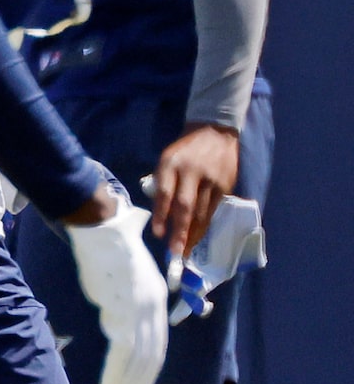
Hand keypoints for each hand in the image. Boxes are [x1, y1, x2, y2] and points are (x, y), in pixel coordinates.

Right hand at [64, 181, 171, 383]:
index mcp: (156, 300)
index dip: (147, 373)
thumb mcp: (125, 279)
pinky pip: (122, 350)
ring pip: (138, 359)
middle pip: (150, 357)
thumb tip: (117, 327)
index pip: (157, 345)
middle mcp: (153, 307)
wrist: (101, 228)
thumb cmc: (108, 250)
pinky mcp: (123, 308)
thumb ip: (126, 305)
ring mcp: (139, 309)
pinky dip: (116, 374)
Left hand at [149, 123, 238, 262]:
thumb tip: (162, 214)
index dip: (161, 215)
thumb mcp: (166, 159)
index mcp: (171, 164)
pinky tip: (199, 236)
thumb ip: (163, 183)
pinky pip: (213, 209)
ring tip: (186, 251)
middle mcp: (192, 172)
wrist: (215, 131)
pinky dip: (205, 224)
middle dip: (180, 231)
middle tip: (175, 251)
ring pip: (202, 212)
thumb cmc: (185, 150)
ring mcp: (211, 179)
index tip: (158, 234)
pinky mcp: (225, 185)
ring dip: (194, 234)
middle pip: (185, 206)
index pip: (165, 193)